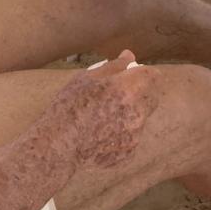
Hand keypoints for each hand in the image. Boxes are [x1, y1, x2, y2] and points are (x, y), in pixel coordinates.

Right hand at [54, 53, 159, 170]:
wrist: (57, 146)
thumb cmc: (69, 106)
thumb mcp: (87, 78)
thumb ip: (114, 66)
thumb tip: (129, 55)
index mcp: (128, 90)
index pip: (153, 76)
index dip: (143, 73)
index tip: (132, 74)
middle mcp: (137, 114)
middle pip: (152, 96)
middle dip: (140, 91)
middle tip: (117, 94)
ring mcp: (135, 136)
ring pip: (141, 117)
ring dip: (130, 112)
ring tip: (102, 116)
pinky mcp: (129, 154)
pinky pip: (132, 136)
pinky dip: (121, 132)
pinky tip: (100, 133)